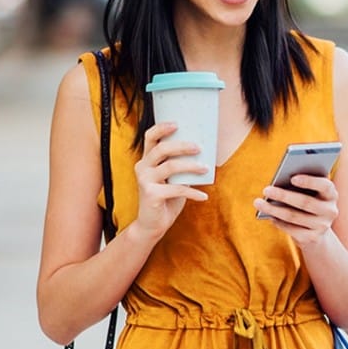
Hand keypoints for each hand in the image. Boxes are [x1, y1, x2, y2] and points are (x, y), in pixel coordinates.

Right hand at [132, 122, 208, 239]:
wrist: (153, 224)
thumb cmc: (166, 198)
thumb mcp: (172, 178)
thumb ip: (178, 165)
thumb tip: (201, 152)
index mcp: (146, 160)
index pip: (150, 137)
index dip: (162, 128)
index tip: (177, 124)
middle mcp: (142, 167)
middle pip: (162, 149)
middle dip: (182, 146)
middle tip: (199, 148)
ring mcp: (145, 181)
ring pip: (170, 167)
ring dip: (191, 166)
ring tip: (205, 169)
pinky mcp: (151, 194)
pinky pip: (177, 189)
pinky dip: (193, 193)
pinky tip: (203, 196)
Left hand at [254, 174, 339, 247]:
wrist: (317, 232)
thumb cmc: (308, 202)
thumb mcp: (310, 193)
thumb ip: (300, 185)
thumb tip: (279, 183)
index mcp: (331, 194)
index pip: (324, 186)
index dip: (309, 181)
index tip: (292, 178)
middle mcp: (330, 211)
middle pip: (305, 202)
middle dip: (283, 196)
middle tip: (266, 190)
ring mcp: (322, 226)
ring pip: (294, 216)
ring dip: (274, 209)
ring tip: (258, 202)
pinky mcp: (312, 238)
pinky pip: (291, 229)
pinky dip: (278, 221)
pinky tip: (268, 215)